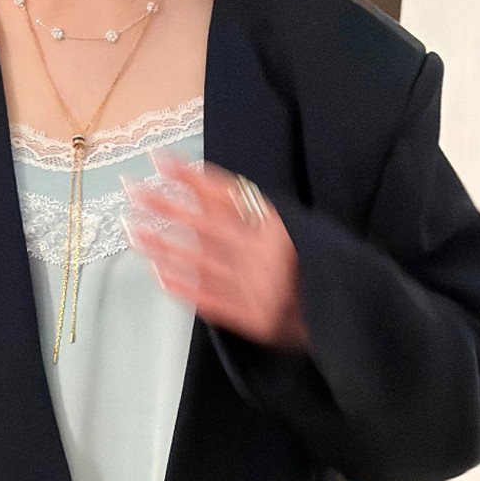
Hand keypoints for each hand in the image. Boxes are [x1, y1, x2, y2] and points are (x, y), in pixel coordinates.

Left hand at [121, 155, 308, 351]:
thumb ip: (264, 217)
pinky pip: (207, 299)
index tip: (160, 161)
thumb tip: (215, 196)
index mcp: (278, 227)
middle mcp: (262, 254)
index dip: (190, 177)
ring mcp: (253, 288)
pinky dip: (181, 286)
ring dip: (162, 245)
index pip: (225, 195)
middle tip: (133, 190)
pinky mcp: (248, 318)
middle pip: (202, 225)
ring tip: (133, 230)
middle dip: (165, 206)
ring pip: (197, 262)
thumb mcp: (303, 230)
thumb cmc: (324, 270)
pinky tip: (157, 273)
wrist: (347, 319)